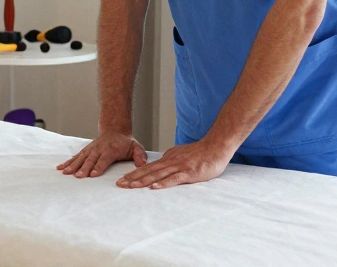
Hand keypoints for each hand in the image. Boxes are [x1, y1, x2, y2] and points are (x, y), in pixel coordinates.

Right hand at [57, 131, 147, 177]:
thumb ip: (139, 155)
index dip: (98, 167)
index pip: (104, 160)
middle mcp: (99, 149)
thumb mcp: (135, 147)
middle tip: (78, 176)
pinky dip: (68, 162)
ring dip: (73, 165)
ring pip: (81, 158)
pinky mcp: (85, 151)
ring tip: (65, 173)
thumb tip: (141, 163)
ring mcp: (91, 149)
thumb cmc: (125, 142)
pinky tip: (60, 168)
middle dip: (84, 168)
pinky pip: (75, 156)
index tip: (93, 174)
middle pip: (90, 160)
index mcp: (111, 150)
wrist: (115, 130)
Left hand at [116, 138, 232, 189]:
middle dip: (133, 178)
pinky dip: (163, 183)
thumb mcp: (182, 155)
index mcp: (168, 158)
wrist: (216, 147)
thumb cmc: (202, 153)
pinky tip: (153, 188)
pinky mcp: (189, 172)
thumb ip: (172, 160)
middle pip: (148, 171)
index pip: (148, 167)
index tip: (123, 180)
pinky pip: (174, 179)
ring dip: (143, 181)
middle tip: (120, 184)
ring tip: (131, 186)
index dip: (134, 173)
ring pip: (157, 175)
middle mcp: (170, 161)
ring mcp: (179, 166)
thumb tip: (162, 166)